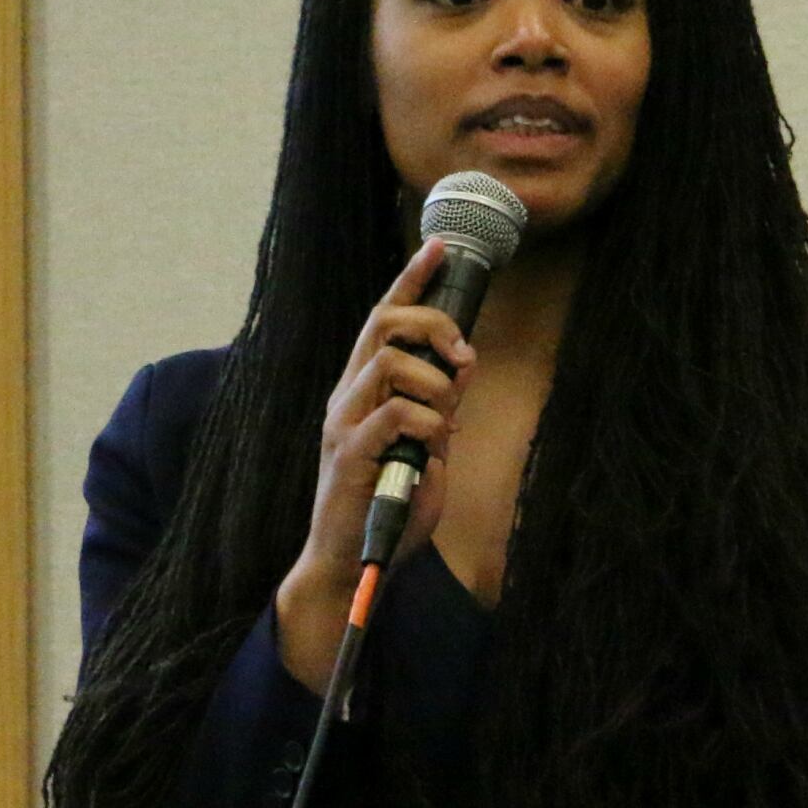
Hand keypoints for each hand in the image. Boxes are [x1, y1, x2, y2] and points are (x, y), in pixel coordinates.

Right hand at [275, 240, 474, 687]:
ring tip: (447, 418)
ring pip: (389, 360)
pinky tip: (434, 446)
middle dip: (433, 324)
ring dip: (436, 382)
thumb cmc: (388, 506)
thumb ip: (440, 408)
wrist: (352, 562)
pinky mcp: (348, 452)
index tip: (438, 245)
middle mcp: (347, 395)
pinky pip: (396, 412)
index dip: (411, 278)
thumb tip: (463, 368)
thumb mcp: (428, 450)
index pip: (383, 317)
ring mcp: (344, 421)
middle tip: (463, 356)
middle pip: (383, 322)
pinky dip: (429, 421)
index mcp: (363, 389)